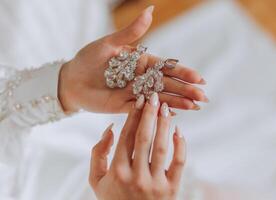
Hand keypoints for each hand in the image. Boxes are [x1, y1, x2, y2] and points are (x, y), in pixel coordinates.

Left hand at [58, 6, 207, 113]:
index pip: (166, 68)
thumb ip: (131, 32)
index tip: (199, 78)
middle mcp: (141, 78)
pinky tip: (172, 114)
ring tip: (195, 107)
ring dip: (177, 103)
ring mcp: (134, 93)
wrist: (71, 79)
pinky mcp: (124, 107)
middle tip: (203, 97)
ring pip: (159, 98)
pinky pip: (143, 110)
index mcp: (141, 62)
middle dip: (186, 91)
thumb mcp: (109, 43)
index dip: (183, 73)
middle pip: (167, 85)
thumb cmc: (88, 58)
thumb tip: (151, 10)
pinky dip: (157, 112)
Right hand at [89, 93, 185, 199]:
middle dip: (149, 114)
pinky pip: (179, 163)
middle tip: (154, 97)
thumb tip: (110, 129)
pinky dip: (180, 146)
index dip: (133, 116)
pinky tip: (178, 132)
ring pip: (161, 147)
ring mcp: (155, 183)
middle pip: (143, 138)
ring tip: (166, 109)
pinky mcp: (172, 189)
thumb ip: (97, 153)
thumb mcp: (96, 180)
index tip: (139, 101)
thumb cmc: (114, 199)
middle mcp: (136, 176)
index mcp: (117, 171)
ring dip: (164, 125)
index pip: (126, 137)